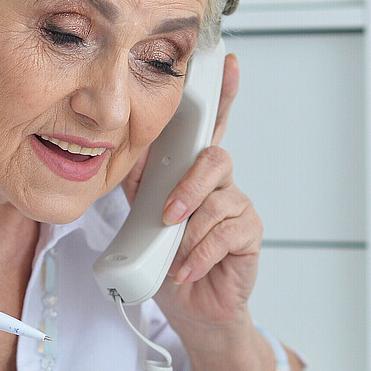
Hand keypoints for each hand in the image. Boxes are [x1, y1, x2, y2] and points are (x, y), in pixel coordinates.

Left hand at [122, 53, 263, 330]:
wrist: (190, 307)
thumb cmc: (169, 259)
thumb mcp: (143, 216)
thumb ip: (139, 183)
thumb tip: (122, 149)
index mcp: (192, 171)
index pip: (210, 125)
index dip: (222, 92)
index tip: (228, 62)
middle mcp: (218, 183)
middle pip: (215, 159)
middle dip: (189, 186)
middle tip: (169, 213)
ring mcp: (236, 206)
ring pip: (216, 201)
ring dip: (188, 231)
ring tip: (174, 253)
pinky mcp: (248, 233)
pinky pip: (225, 234)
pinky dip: (199, 255)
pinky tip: (187, 269)